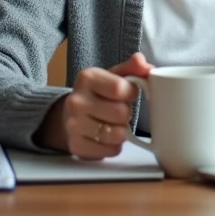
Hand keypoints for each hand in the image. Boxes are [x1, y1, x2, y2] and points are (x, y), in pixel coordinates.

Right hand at [38, 52, 154, 158]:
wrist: (70, 116)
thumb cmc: (99, 94)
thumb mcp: (114, 75)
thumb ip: (133, 68)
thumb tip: (144, 64)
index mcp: (87, 78)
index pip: (120, 88)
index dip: (131, 92)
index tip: (128, 92)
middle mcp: (76, 101)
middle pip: (121, 113)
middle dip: (126, 113)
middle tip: (118, 110)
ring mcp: (73, 125)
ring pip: (118, 134)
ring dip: (122, 131)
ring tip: (113, 124)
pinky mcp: (76, 146)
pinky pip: (111, 150)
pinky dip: (114, 146)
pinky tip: (106, 137)